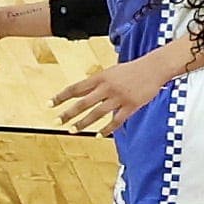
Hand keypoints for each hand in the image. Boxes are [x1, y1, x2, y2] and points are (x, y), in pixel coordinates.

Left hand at [51, 54, 173, 132]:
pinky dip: (107, 129)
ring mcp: (119, 97)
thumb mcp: (111, 72)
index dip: (61, 96)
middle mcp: (107, 87)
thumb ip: (98, 83)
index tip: (48, 104)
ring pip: (97, 113)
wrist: (154, 67)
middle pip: (83, 102)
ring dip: (83, 123)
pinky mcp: (131, 106)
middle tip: (56, 122)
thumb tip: (83, 93)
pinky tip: (98, 135)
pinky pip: (116, 121)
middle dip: (68, 113)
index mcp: (100, 77)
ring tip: (72, 130)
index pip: (76, 88)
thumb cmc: (132, 70)